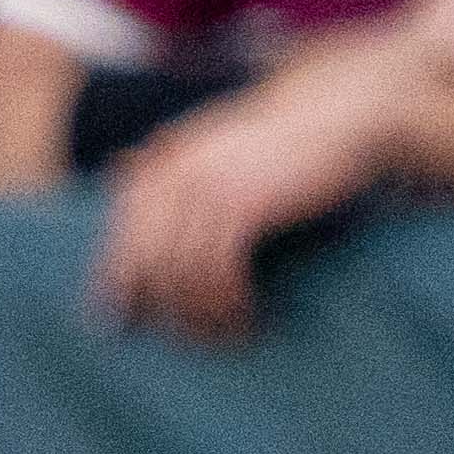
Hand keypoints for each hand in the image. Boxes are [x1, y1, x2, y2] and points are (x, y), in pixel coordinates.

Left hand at [88, 45, 410, 336]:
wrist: (338, 114)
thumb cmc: (278, 141)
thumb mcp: (215, 149)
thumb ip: (171, 167)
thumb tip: (120, 170)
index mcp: (162, 164)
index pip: (122, 235)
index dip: (115, 283)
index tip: (118, 326)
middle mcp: (174, 174)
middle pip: (146, 261)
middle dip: (162, 309)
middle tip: (194, 339)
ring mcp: (206, 188)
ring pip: (180, 272)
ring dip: (201, 314)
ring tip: (227, 335)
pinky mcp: (243, 204)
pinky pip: (217, 269)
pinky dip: (227, 302)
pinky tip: (246, 317)